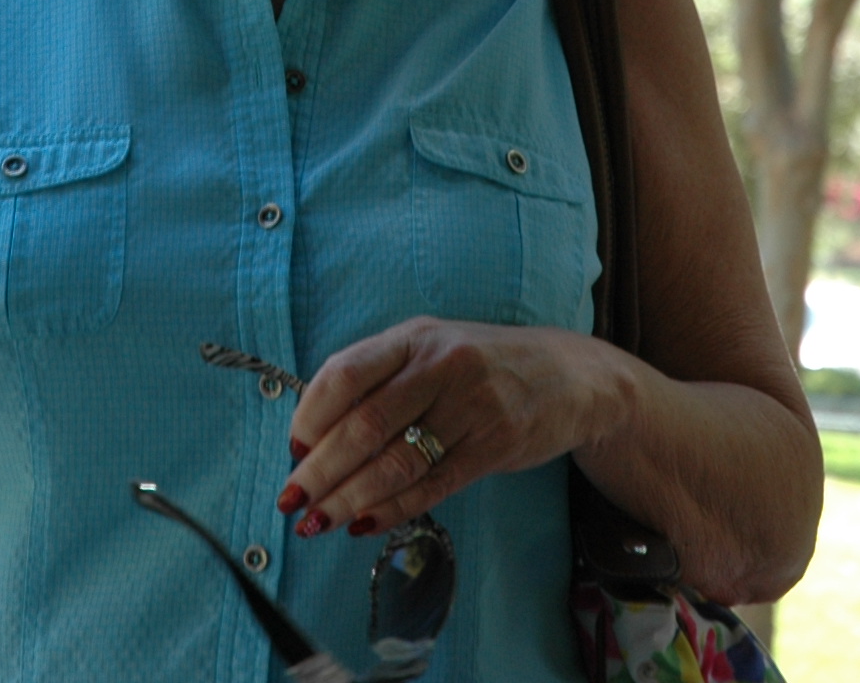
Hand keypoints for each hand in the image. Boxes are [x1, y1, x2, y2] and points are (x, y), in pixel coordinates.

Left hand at [279, 317, 630, 538]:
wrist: (568, 374)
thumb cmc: (480, 364)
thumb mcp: (431, 347)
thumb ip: (380, 378)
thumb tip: (314, 434)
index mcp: (416, 336)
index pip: (347, 372)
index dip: (311, 414)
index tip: (293, 447)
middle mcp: (443, 365)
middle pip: (366, 424)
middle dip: (321, 469)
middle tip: (292, 500)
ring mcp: (473, 406)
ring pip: (397, 462)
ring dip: (350, 498)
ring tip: (318, 521)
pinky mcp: (495, 446)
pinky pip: (434, 485)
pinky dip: (393, 509)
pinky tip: (364, 523)